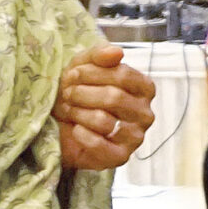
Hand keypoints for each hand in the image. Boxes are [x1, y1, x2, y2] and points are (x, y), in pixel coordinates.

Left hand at [54, 44, 155, 169]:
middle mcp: (145, 113)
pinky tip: (75, 129)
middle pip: (114, 97)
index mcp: (144, 88)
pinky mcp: (120, 157)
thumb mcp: (84, 66)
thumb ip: (100, 55)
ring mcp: (136, 137)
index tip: (73, 74)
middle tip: (67, 93)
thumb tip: (117, 51)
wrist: (62, 123)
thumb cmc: (79, 91)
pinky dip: (81, 135)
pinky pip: (99, 145)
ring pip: (104, 121)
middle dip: (82, 93)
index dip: (92, 73)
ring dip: (78, 113)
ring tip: (69, 110)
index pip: (123, 74)